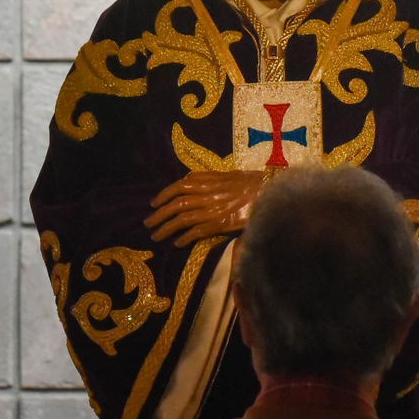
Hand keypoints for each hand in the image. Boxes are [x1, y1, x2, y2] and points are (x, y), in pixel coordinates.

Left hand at [145, 171, 266, 247]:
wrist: (270, 192)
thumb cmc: (252, 182)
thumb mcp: (229, 176)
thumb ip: (210, 180)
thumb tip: (194, 185)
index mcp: (207, 180)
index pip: (178, 186)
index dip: (163, 195)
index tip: (154, 203)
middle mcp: (206, 194)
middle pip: (175, 204)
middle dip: (159, 215)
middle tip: (148, 224)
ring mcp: (211, 210)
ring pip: (181, 220)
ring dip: (166, 229)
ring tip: (156, 236)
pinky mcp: (219, 224)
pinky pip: (196, 232)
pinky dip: (184, 238)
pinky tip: (177, 243)